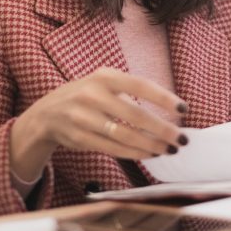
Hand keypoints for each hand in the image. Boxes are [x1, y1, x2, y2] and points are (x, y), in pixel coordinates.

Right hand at [10, 68, 187, 178]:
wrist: (46, 114)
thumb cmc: (86, 97)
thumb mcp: (104, 84)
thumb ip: (130, 92)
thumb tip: (170, 110)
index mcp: (104, 77)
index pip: (140, 85)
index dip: (163, 98)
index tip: (184, 109)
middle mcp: (92, 94)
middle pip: (135, 115)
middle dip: (162, 129)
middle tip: (182, 139)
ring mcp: (83, 117)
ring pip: (125, 135)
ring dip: (151, 145)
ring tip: (169, 149)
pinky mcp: (78, 137)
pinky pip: (113, 148)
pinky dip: (134, 153)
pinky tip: (149, 154)